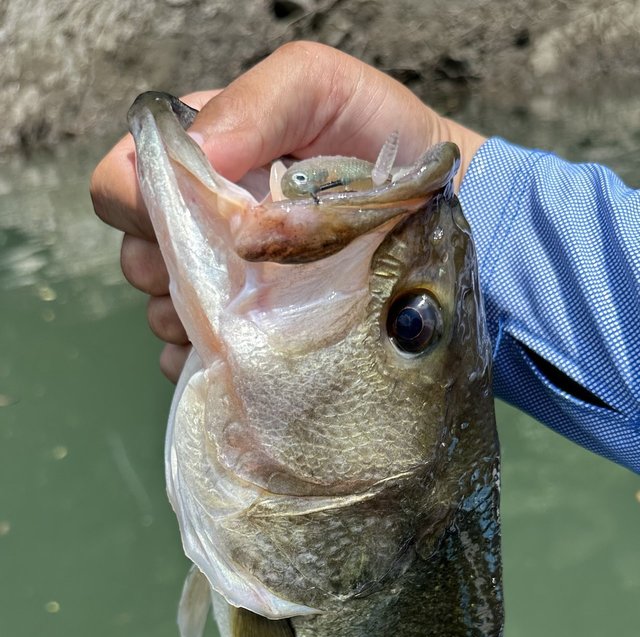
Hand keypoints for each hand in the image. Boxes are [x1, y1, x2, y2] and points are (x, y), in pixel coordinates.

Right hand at [90, 42, 485, 380]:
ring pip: (160, 313)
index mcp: (196, 162)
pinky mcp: (238, 341)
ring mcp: (216, 288)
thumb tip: (201, 155)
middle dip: (177, 268)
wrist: (439, 212)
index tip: (203, 219)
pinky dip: (211, 361)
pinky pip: (189, 362)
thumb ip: (257, 104)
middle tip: (243, 269)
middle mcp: (196, 225)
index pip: (119, 184)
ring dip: (199, 319)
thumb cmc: (377, 141)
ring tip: (264, 308)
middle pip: (133, 256)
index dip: (142, 206)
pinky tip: (257, 350)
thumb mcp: (320, 90)